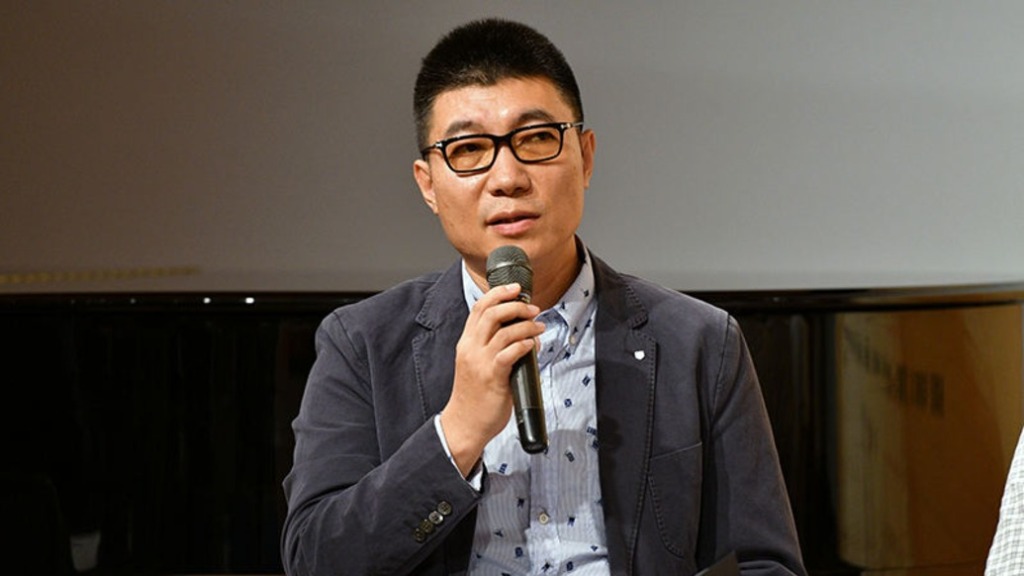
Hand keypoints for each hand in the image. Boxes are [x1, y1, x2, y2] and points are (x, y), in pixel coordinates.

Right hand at [440, 283, 544, 475]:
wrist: (464, 424)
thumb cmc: (475, 396)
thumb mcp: (478, 365)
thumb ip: (496, 348)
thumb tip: (526, 337)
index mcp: (466, 343)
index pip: (479, 308)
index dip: (498, 293)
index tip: (516, 288)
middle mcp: (470, 348)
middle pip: (491, 313)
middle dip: (515, 305)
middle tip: (533, 308)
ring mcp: (480, 362)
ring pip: (504, 330)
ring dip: (526, 325)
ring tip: (539, 327)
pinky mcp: (492, 376)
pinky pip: (509, 353)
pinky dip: (524, 344)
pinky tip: (533, 345)